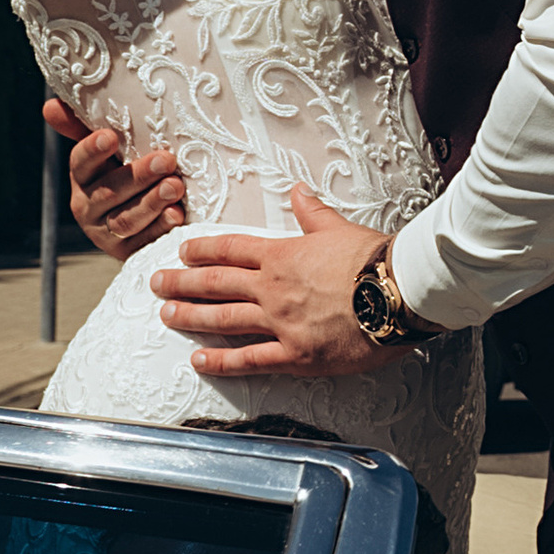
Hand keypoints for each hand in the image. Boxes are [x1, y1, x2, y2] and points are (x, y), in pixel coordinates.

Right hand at [50, 97, 186, 257]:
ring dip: (151, 203)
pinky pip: (142, 243)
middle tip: (166, 160)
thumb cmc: (124, 171)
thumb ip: (83, 126)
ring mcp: (106, 234)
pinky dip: (160, 229)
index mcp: (81, 178)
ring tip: (175, 186)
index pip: (80, 162)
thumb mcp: (108, 149)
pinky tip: (177, 214)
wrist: (139, 220)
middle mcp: (88, 207)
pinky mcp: (127, 253)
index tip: (110, 136)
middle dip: (138, 176)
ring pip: (125, 220)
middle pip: (108, 192)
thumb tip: (50, 105)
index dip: (93, 150)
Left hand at [154, 187, 396, 379]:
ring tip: (166, 315)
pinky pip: (249, 360)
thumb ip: (313, 213)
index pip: (232, 249)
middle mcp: (273, 288)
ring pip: (223, 319)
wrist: (398, 292)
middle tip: (156, 283)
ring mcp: (280, 323)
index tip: (183, 251)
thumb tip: (298, 191)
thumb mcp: (340, 228)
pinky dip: (221, 362)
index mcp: (283, 255)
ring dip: (190, 317)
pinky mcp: (295, 355)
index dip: (203, 250)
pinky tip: (199, 361)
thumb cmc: (375, 259)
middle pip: (216, 283)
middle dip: (182, 283)